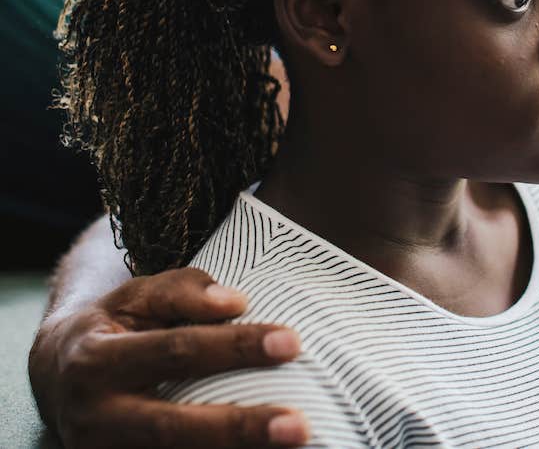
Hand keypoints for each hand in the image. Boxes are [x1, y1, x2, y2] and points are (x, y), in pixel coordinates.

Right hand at [29, 267, 309, 448]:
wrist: (55, 374)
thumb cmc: (114, 324)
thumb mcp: (137, 294)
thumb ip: (185, 290)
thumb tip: (236, 303)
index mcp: (97, 360)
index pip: (177, 351)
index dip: (234, 347)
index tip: (290, 342)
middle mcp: (95, 417)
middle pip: (172, 427)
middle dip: (239, 428)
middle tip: (299, 426)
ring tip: (290, 447)